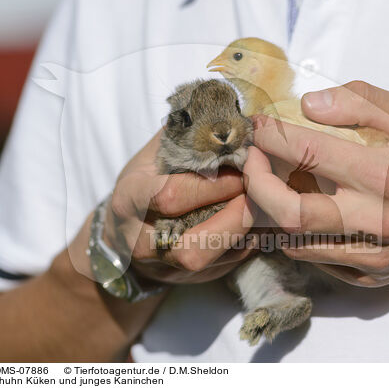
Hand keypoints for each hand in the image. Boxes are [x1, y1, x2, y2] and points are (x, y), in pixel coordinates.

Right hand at [102, 131, 256, 284]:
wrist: (122, 237)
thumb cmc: (143, 185)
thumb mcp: (152, 156)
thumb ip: (185, 135)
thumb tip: (226, 110)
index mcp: (130, 200)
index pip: (169, 197)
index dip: (212, 185)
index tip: (241, 168)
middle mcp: (142, 241)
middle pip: (192, 246)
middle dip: (234, 218)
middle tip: (260, 191)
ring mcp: (165, 265)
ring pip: (210, 262)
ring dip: (245, 233)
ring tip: (266, 205)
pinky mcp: (189, 278)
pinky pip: (225, 266)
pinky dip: (249, 243)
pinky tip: (262, 220)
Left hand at [244, 81, 388, 299]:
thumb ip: (362, 104)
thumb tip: (308, 105)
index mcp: (387, 173)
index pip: (309, 152)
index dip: (271, 137)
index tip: (255, 126)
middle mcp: (375, 219)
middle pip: (289, 210)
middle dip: (255, 182)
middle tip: (251, 160)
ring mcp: (370, 255)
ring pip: (294, 239)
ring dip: (270, 209)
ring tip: (269, 182)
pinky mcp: (367, 276)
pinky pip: (313, 258)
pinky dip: (294, 233)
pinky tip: (298, 210)